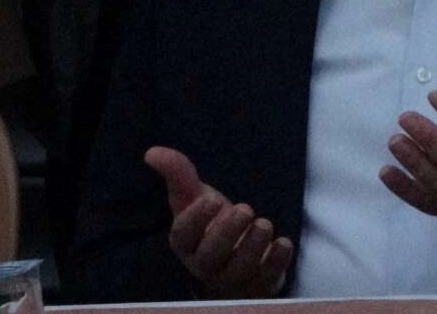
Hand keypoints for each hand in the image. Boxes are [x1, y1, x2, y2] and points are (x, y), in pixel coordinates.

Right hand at [144, 146, 291, 298]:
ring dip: (253, 246)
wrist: (235, 260)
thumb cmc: (210, 226)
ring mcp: (232, 277)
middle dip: (227, 233)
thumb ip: (178, 175)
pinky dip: (276, 261)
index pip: (184, 235)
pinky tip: (283, 243)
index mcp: (187, 242)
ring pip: (239, 268)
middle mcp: (206, 264)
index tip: (210, 199)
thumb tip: (152, 152)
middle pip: (211, 255)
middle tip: (244, 209)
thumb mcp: (195, 199)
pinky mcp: (258, 283)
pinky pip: (266, 278)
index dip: (195, 219)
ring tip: (264, 224)